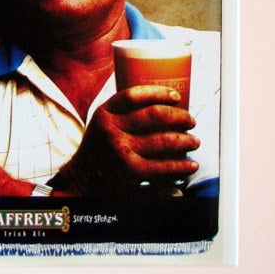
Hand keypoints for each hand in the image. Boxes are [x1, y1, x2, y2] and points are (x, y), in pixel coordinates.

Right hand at [50, 85, 199, 195]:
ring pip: (164, 140)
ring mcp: (122, 152)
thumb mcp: (101, 124)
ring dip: (186, 140)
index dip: (159, 92)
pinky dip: (181, 166)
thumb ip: (122, 113)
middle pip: (155, 115)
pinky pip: (164, 167)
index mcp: (105, 113)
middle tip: (191, 121)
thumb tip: (162, 106)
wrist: (80, 181)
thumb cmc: (98, 150)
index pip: (135, 95)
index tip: (176, 96)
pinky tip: (190, 165)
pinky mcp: (132, 174)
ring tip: (194, 141)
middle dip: (180, 116)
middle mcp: (112, 130)